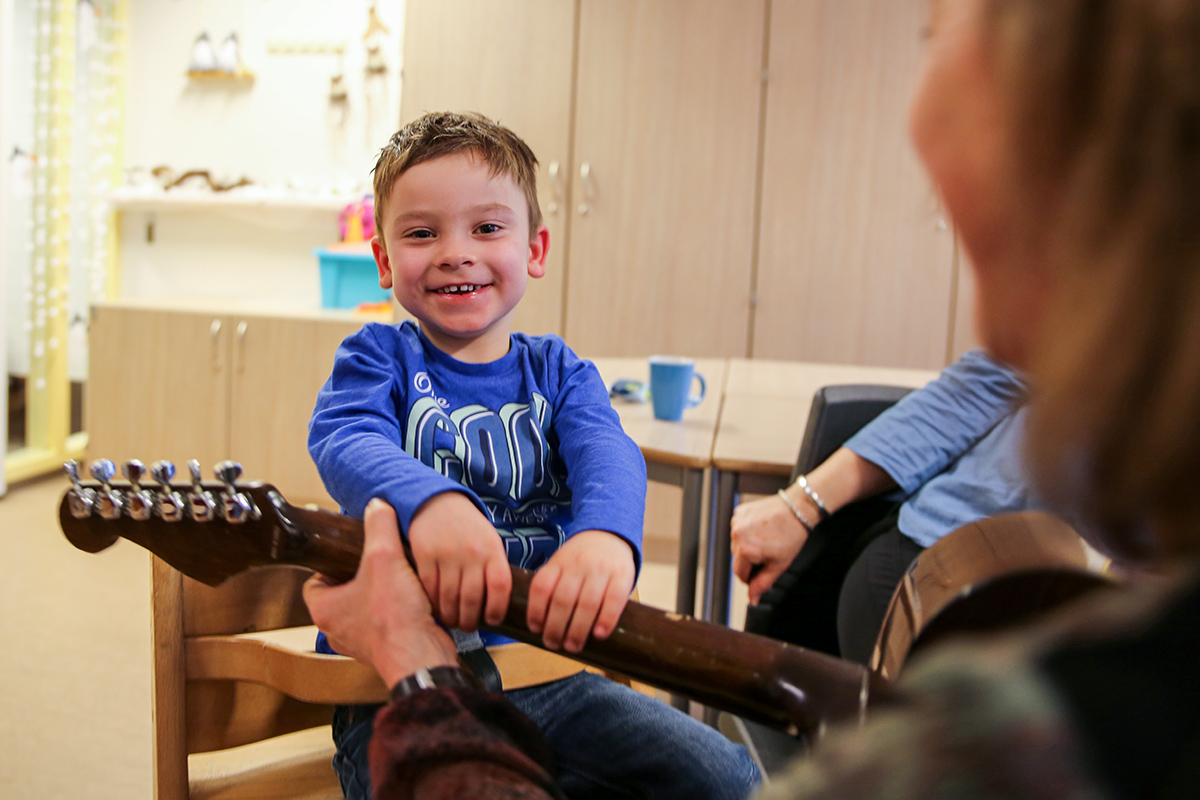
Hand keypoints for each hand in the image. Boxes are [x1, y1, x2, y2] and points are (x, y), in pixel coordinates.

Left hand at [303, 499, 457, 687]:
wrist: (422, 656)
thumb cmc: (395, 618)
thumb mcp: (385, 558)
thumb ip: (379, 527)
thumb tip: (377, 506)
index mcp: (325, 609)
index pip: (315, 580)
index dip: (332, 563)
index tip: (349, 552)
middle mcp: (338, 629)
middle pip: (342, 591)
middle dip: (360, 575)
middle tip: (376, 559)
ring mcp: (360, 640)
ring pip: (363, 607)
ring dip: (379, 592)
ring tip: (396, 575)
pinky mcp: (384, 646)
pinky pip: (383, 621)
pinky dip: (395, 608)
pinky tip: (410, 595)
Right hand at [408, 492, 512, 630]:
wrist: (437, 501)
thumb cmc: (467, 528)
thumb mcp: (488, 541)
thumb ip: (492, 568)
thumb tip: (495, 605)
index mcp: (492, 549)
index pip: (500, 586)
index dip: (497, 609)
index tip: (492, 620)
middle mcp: (472, 552)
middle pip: (472, 598)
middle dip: (469, 620)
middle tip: (467, 627)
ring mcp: (448, 554)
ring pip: (449, 598)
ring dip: (450, 616)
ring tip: (451, 621)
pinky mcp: (425, 555)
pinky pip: (429, 589)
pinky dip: (432, 603)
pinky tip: (435, 607)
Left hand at [526, 530, 634, 652]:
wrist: (609, 534)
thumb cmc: (580, 560)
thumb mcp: (560, 564)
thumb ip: (552, 588)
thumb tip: (541, 628)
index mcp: (558, 562)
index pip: (542, 586)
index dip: (535, 610)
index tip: (535, 629)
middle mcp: (578, 564)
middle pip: (563, 599)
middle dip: (556, 627)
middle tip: (553, 644)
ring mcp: (601, 569)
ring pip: (587, 603)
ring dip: (578, 629)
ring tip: (573, 646)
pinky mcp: (623, 575)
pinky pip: (614, 600)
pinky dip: (606, 619)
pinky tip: (599, 634)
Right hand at [730, 492, 809, 603]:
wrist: (797, 508)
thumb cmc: (791, 535)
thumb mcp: (779, 565)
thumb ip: (762, 583)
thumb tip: (752, 599)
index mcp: (745, 550)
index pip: (739, 573)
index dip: (751, 577)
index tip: (763, 571)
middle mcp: (737, 535)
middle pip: (738, 558)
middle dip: (751, 560)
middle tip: (769, 553)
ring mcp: (737, 522)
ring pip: (737, 543)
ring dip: (748, 545)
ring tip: (766, 539)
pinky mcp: (739, 512)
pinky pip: (739, 528)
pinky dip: (748, 531)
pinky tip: (762, 529)